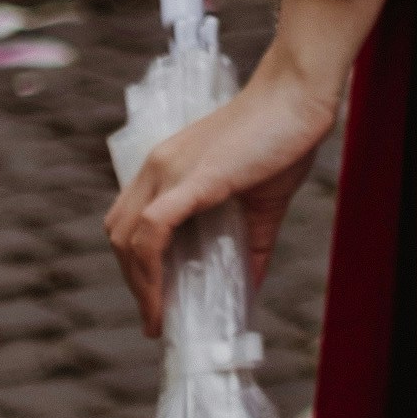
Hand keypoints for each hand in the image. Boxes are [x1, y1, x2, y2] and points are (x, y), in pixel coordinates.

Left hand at [101, 0, 382, 334]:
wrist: (298, 99)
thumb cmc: (283, 141)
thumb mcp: (262, 204)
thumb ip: (252, 246)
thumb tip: (249, 289)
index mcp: (168, 168)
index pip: (129, 221)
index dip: (136, 264)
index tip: (155, 300)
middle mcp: (157, 167)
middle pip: (118, 233)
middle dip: (133, 280)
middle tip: (158, 315)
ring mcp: (169, 171)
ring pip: (127, 237)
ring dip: (138, 285)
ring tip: (158, 318)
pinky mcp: (190, 180)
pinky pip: (151, 233)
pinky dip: (149, 273)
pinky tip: (163, 301)